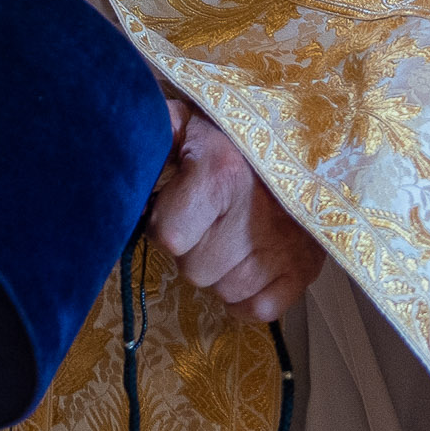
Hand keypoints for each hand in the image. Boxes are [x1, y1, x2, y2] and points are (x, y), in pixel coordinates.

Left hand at [147, 100, 325, 323]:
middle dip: (191, 249)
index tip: (173, 208)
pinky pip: (259, 309)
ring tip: (229, 238)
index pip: (168, 237)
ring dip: (219, 271)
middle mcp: (253, 217)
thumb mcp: (189, 121)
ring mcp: (283, 249)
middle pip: (194, 269)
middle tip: (206, 222)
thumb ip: (155, 136)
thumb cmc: (234, 136)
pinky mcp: (306, 270)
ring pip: (224, 291)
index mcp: (219, 175)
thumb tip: (123, 162)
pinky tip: (245, 266)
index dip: (162, 226)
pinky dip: (247, 296)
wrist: (302, 143)